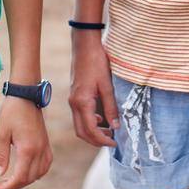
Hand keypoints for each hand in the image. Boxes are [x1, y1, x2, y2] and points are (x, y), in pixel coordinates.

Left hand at [0, 96, 52, 188]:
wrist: (26, 95)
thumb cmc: (12, 112)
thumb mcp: (2, 133)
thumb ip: (1, 155)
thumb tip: (0, 174)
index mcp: (27, 149)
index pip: (20, 177)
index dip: (9, 186)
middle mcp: (39, 150)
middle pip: (30, 178)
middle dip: (16, 185)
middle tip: (3, 184)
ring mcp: (45, 146)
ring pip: (40, 173)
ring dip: (28, 179)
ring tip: (14, 178)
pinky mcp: (46, 142)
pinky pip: (46, 163)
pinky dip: (39, 171)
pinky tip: (29, 170)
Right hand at [67, 32, 117, 147]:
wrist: (84, 45)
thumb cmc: (96, 62)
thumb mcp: (107, 85)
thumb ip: (111, 106)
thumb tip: (116, 126)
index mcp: (82, 102)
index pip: (90, 130)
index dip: (102, 140)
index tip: (115, 142)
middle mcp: (74, 103)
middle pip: (82, 132)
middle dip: (96, 140)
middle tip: (112, 141)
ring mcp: (72, 100)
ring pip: (79, 125)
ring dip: (92, 132)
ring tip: (109, 132)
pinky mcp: (74, 95)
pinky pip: (79, 116)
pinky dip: (89, 122)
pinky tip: (101, 119)